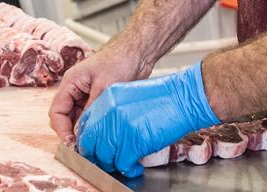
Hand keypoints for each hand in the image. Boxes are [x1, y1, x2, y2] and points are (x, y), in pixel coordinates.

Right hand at [49, 42, 151, 141]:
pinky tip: (99, 134)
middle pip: (64, 117)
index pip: (56, 111)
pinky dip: (92, 126)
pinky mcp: (97, 99)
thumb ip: (90, 110)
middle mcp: (75, 90)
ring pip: (77, 119)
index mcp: (70, 83)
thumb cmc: (119, 60)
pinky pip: (89, 117)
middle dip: (70, 133)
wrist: (137, 52)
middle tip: (82, 148)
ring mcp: (86, 95)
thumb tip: (81, 132)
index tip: (72, 144)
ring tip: (91, 144)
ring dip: (82, 131)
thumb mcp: (104, 86)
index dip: (62, 130)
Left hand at [76, 63, 219, 177]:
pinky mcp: (134, 142)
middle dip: (96, 156)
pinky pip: (122, 164)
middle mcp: (109, 113)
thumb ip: (111, 112)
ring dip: (112, 164)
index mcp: (106, 99)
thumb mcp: (128, 97)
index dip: (87, 141)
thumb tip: (101, 134)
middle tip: (105, 161)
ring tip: (122, 164)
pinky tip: (134, 168)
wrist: (182, 99)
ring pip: (104, 156)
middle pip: (90, 143)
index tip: (93, 149)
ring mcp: (120, 128)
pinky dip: (127, 170)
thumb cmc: (161, 98)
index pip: (84, 125)